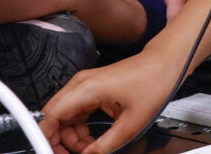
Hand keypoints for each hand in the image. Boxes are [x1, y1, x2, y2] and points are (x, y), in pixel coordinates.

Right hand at [40, 51, 175, 152]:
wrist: (164, 64)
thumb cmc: (152, 82)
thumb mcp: (130, 123)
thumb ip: (105, 145)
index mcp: (86, 89)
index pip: (50, 115)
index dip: (46, 137)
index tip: (50, 151)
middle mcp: (81, 84)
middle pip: (55, 117)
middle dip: (62, 140)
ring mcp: (85, 85)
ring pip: (65, 116)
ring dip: (73, 136)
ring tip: (89, 148)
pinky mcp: (91, 88)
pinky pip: (76, 112)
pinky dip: (80, 127)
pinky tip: (92, 138)